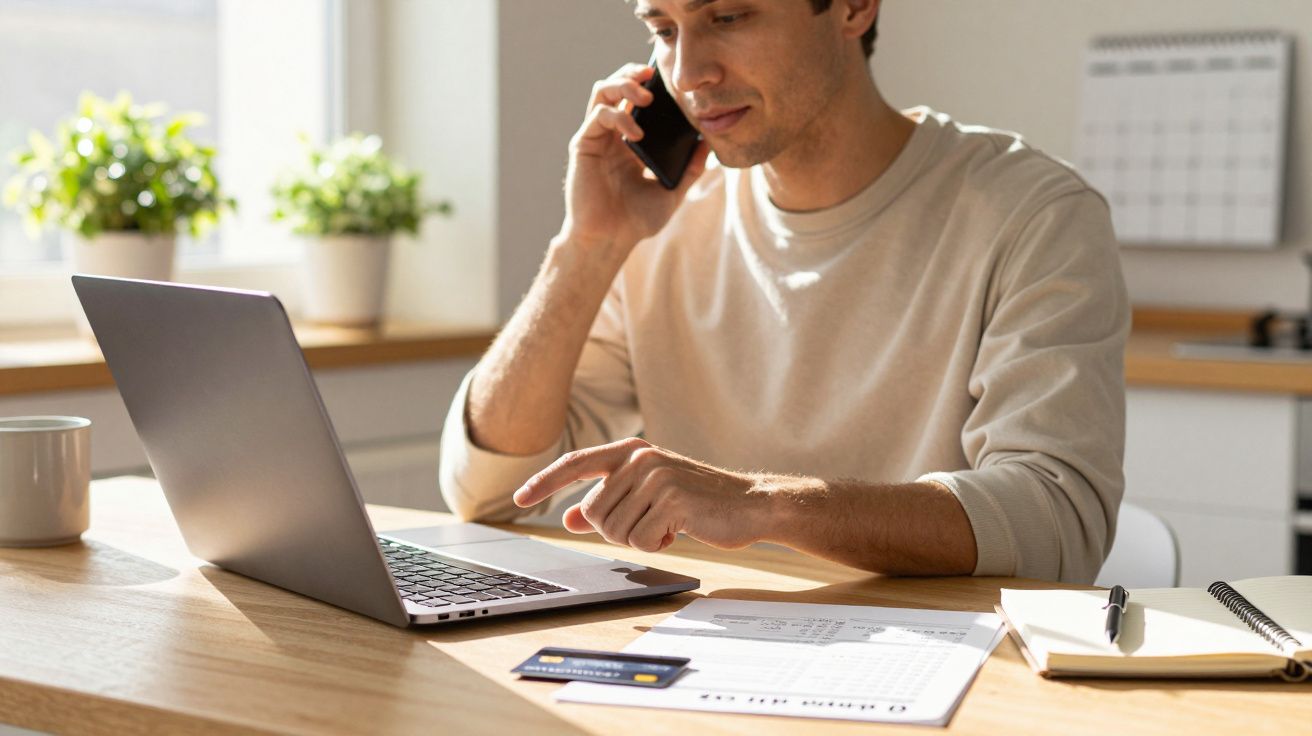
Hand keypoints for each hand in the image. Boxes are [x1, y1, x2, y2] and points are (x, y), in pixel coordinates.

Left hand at [512, 438, 765, 552]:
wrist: (749, 504)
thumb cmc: (697, 501)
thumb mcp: (648, 496)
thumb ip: (609, 503)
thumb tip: (571, 517)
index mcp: (630, 452)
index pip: (575, 464)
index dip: (545, 483)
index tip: (519, 499)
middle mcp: (640, 458)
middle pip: (595, 513)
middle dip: (618, 531)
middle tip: (650, 524)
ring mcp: (656, 477)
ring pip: (614, 530)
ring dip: (639, 539)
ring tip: (668, 524)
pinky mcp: (673, 500)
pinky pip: (640, 540)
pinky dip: (656, 545)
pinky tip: (679, 529)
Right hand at [562, 64, 710, 252]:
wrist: (610, 241)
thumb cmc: (636, 220)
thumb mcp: (672, 192)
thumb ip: (691, 169)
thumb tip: (710, 144)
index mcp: (630, 141)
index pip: (636, 99)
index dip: (648, 83)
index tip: (668, 79)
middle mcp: (612, 134)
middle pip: (617, 86)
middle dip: (633, 74)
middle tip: (653, 75)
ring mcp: (597, 138)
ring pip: (602, 92)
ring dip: (622, 84)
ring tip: (645, 96)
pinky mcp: (584, 145)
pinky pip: (598, 116)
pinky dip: (618, 116)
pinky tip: (635, 134)